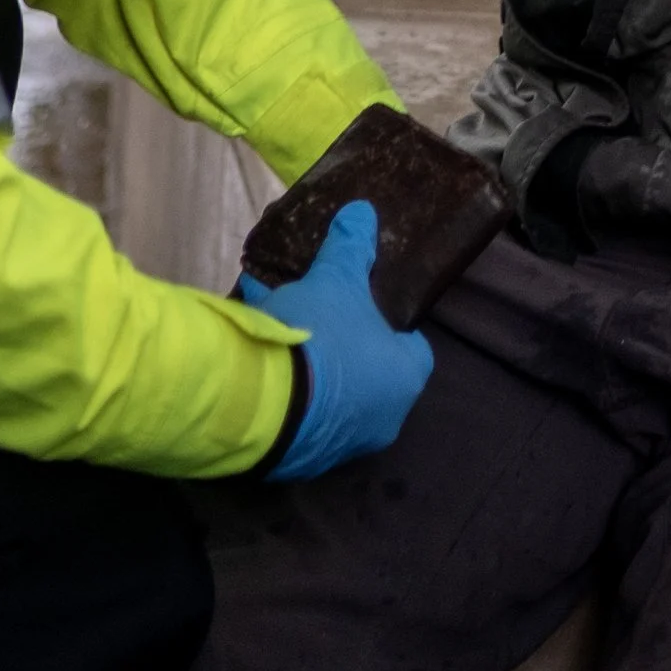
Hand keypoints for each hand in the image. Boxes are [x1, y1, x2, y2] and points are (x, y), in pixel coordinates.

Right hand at [236, 201, 433, 480]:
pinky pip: (299, 416)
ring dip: (313, 368)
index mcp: (405, 377)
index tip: (364, 307)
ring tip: (278, 330)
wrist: (259, 403)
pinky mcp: (300, 460)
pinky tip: (257, 360)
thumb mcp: (334, 281)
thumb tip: (363, 211)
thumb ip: (352, 248)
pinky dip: (285, 390)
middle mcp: (385, 418)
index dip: (390, 326)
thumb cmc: (319, 335)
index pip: (413, 348)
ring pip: (333, 395)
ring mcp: (343, 446)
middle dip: (345, 345)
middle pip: (371, 373)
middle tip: (317, 316)